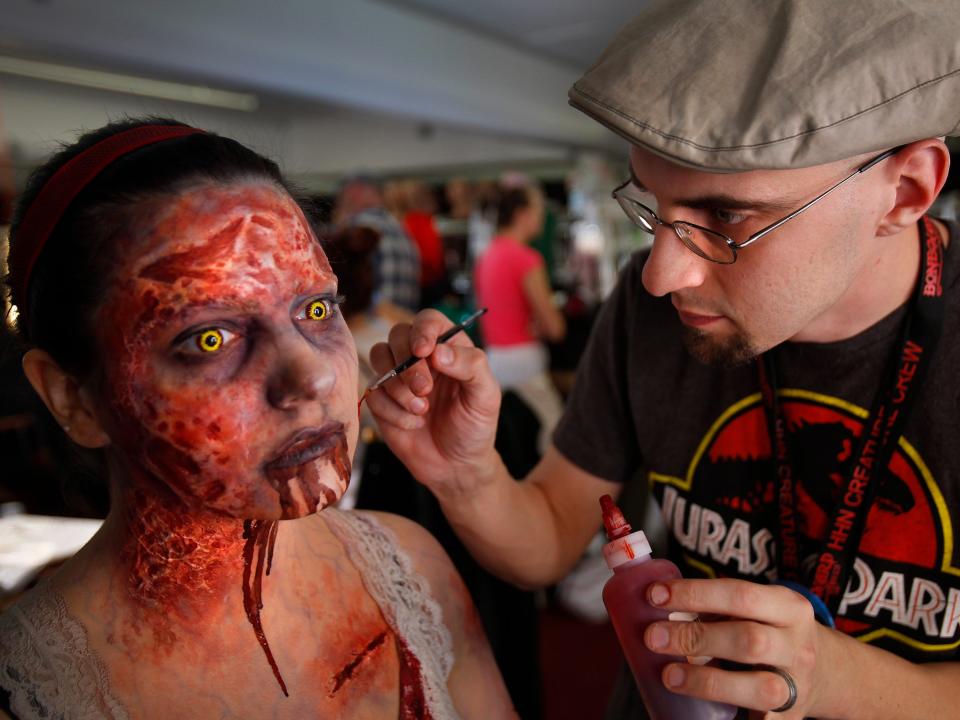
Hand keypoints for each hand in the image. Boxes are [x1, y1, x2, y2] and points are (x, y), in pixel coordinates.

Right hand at [365, 310, 501, 496]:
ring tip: (421, 411)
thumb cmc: (475, 427)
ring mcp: (398, 377)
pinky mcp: (382, 400)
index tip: (423, 351)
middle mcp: (421, 358)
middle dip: (408, 364)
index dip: (422, 330)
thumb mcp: (486, 396)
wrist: (455, 467)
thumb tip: (440, 351)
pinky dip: (392, 411)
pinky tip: (413, 424)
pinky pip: (373, 393)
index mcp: (449, 348)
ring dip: (397, 387)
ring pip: (379, 358)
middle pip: (397, 335)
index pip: (428, 321)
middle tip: (425, 391)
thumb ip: (471, 366)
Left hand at [642, 578, 835, 717]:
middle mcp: (797, 645)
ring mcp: (797, 685)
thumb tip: (655, 609)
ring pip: (759, 687)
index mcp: (788, 606)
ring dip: (708, 681)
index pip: (740, 593)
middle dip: (697, 638)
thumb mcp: (759, 609)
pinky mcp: (790, 719)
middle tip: (653, 637)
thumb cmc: (772, 632)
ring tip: (669, 676)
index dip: (695, 594)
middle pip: (749, 640)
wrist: (829, 672)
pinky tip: (698, 713)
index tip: (655, 595)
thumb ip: (717, 608)